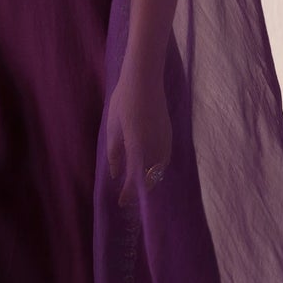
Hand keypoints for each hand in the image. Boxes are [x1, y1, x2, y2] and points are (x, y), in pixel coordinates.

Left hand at [106, 63, 171, 207]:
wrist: (145, 80)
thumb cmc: (124, 101)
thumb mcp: (113, 129)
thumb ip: (115, 154)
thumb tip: (115, 174)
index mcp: (139, 148)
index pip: (135, 180)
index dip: (129, 193)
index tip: (122, 203)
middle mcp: (156, 148)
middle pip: (151, 179)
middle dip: (140, 190)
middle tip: (128, 197)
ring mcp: (165, 141)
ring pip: (159, 170)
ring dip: (150, 179)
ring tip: (138, 185)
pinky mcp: (169, 134)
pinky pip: (164, 158)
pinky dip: (157, 167)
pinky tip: (149, 166)